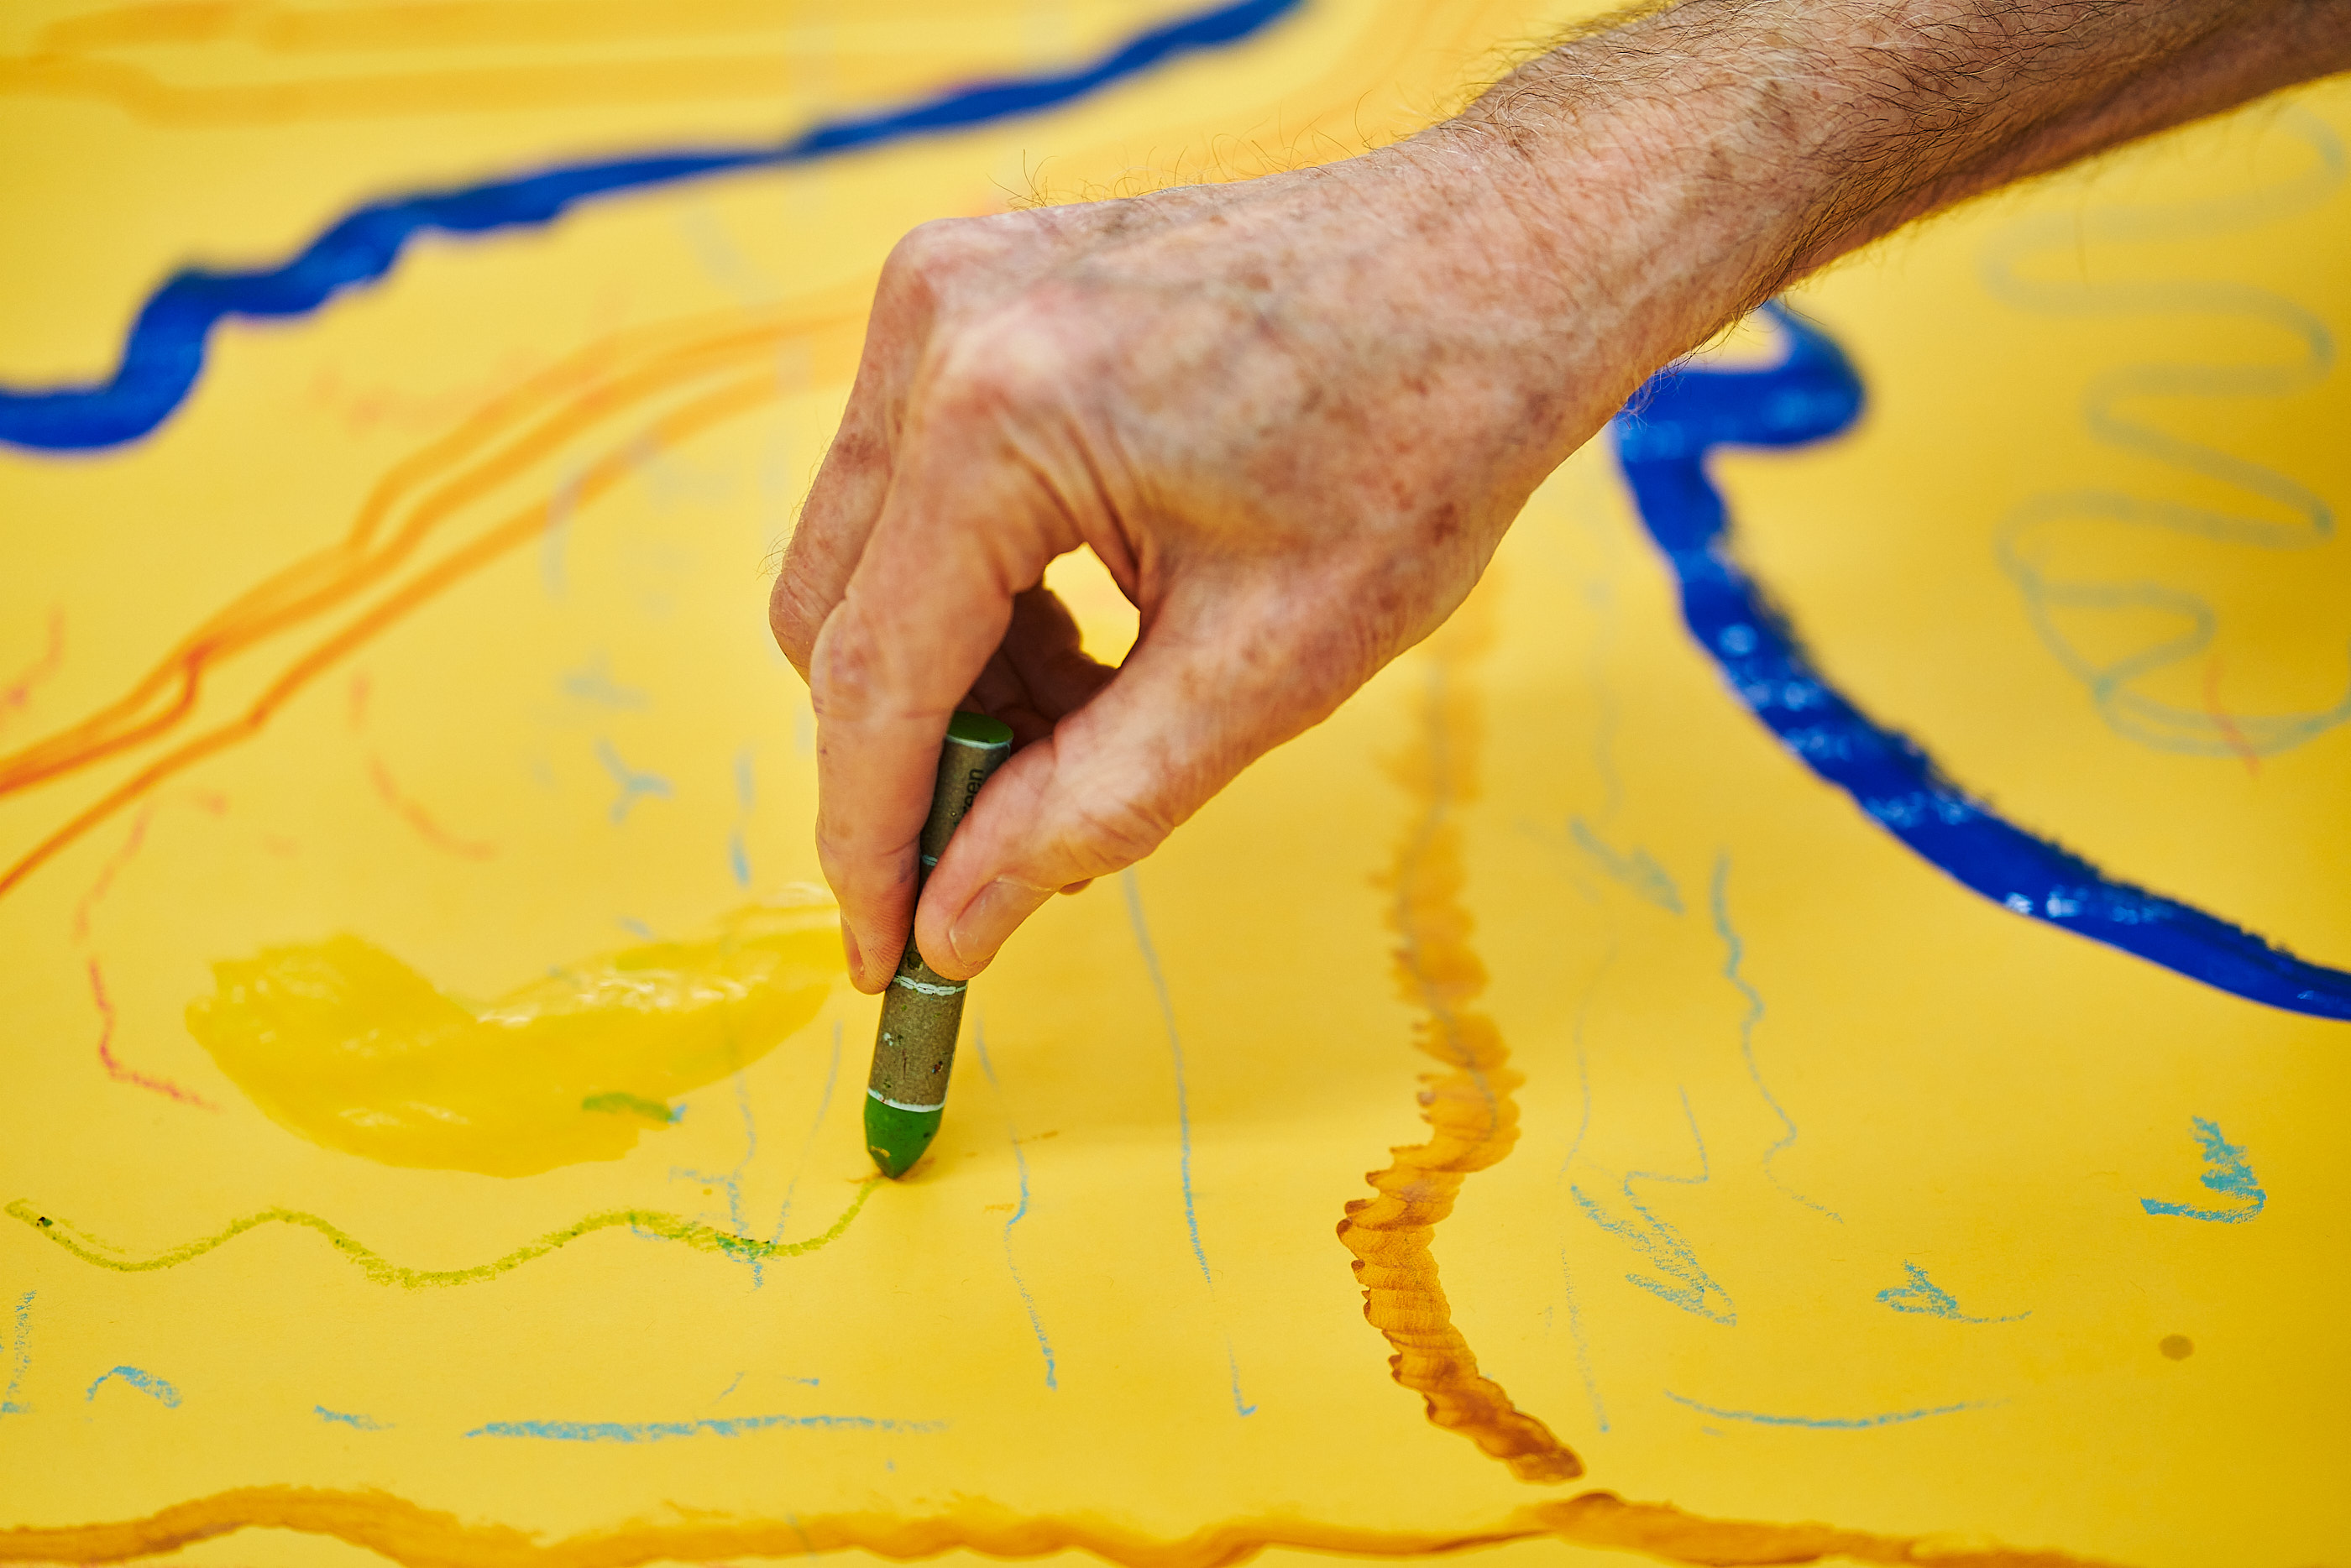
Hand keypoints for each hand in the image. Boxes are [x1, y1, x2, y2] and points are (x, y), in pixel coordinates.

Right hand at [768, 136, 1712, 991]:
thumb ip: (1089, 808)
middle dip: (921, 750)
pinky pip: (911, 476)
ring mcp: (947, 287)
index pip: (872, 680)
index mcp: (997, 417)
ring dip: (955, 668)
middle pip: (835, 616)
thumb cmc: (1422, 440)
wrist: (1502, 261)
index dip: (868, 842)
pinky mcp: (976, 284)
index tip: (887, 960)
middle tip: (1022, 834)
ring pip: (863, 553)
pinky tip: (1093, 620)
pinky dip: (975, 581)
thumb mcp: (1268, 668)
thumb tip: (957, 922)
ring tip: (1102, 709)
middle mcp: (938, 327)